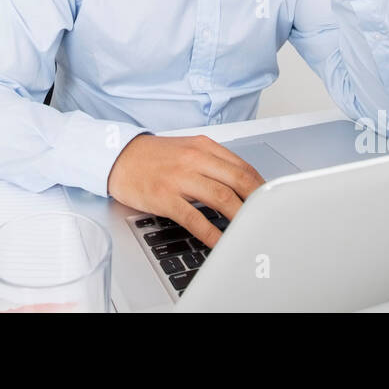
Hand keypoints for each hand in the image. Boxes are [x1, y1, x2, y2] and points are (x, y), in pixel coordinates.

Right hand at [107, 133, 265, 247]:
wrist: (118, 156)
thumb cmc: (154, 156)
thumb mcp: (187, 149)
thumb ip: (213, 162)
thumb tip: (241, 183)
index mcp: (203, 146)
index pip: (242, 166)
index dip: (260, 186)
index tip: (271, 200)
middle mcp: (194, 159)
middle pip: (238, 180)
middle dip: (258, 201)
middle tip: (270, 217)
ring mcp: (179, 178)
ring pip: (221, 197)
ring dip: (240, 216)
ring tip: (252, 230)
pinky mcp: (165, 196)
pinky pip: (194, 217)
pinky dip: (212, 232)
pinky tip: (221, 241)